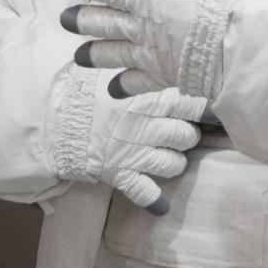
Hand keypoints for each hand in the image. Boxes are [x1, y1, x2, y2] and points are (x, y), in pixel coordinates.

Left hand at [61, 0, 250, 99]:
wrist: (239, 45)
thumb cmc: (225, 2)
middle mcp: (142, 26)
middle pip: (104, 22)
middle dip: (83, 19)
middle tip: (65, 19)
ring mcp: (150, 54)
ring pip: (114, 53)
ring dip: (95, 53)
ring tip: (78, 56)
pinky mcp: (164, 76)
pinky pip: (138, 83)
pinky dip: (125, 85)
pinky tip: (113, 91)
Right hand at [62, 71, 204, 215]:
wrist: (53, 113)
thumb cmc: (86, 89)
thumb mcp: (118, 74)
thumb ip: (146, 76)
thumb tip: (174, 61)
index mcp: (151, 99)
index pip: (194, 106)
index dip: (208, 112)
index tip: (215, 115)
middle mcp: (149, 126)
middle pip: (189, 137)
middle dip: (187, 137)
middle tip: (178, 134)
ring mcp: (135, 151)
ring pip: (175, 164)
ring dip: (174, 163)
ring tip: (167, 157)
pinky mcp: (120, 173)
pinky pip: (146, 192)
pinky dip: (156, 201)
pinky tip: (162, 206)